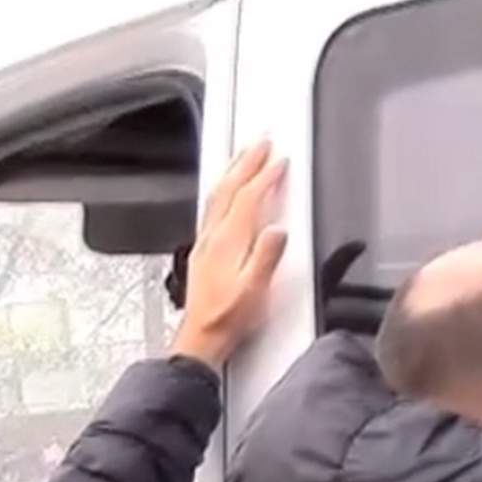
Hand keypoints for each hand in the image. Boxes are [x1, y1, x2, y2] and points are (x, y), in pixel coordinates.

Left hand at [171, 141, 288, 368]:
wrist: (202, 338)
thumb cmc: (228, 319)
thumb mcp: (255, 291)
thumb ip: (266, 258)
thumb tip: (278, 231)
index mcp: (228, 243)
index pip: (248, 198)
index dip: (265, 177)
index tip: (279, 161)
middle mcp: (213, 238)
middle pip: (230, 189)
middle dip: (247, 163)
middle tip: (261, 143)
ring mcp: (205, 243)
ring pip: (217, 196)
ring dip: (232, 172)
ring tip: (244, 156)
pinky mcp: (202, 252)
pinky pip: (211, 209)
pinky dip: (222, 191)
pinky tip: (226, 192)